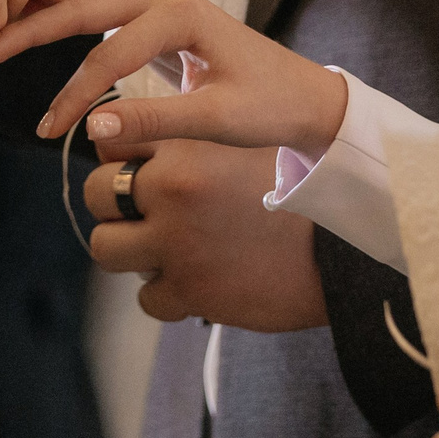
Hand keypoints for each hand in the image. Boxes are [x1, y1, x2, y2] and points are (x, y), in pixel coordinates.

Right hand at [0, 0, 350, 156]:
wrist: (304, 95)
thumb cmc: (268, 107)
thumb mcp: (217, 120)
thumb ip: (153, 121)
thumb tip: (91, 127)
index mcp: (181, 13)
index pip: (107, 57)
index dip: (74, 95)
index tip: (50, 131)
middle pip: (84, 8)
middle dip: (34, 28)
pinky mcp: (156, 8)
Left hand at [82, 141, 326, 329]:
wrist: (342, 252)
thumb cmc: (293, 195)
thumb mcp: (245, 146)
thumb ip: (187, 142)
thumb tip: (119, 140)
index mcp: (188, 145)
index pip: (111, 138)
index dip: (118, 154)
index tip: (137, 166)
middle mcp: (176, 189)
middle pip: (96, 193)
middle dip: (113, 205)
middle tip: (146, 213)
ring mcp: (179, 242)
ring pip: (106, 248)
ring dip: (129, 250)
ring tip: (164, 248)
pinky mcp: (191, 289)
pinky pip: (145, 298)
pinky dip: (166, 295)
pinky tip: (197, 280)